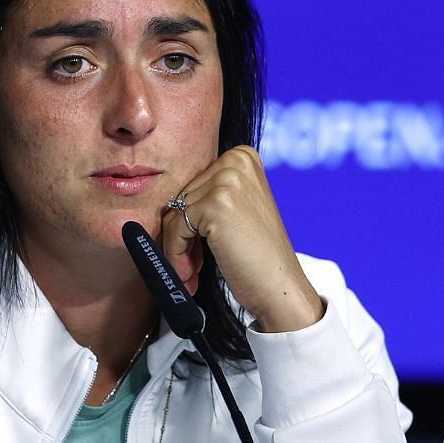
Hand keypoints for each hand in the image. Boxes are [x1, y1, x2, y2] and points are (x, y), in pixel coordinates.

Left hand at [161, 145, 324, 332]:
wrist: (280, 286)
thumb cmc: (257, 254)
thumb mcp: (236, 210)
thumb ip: (207, 195)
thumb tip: (163, 201)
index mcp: (242, 156)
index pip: (193, 185)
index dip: (189, 219)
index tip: (195, 247)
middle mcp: (235, 161)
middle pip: (181, 197)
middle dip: (182, 234)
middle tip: (192, 265)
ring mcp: (226, 181)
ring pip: (174, 213)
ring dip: (177, 247)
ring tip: (190, 272)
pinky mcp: (215, 204)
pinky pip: (174, 228)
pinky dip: (175, 254)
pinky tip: (189, 274)